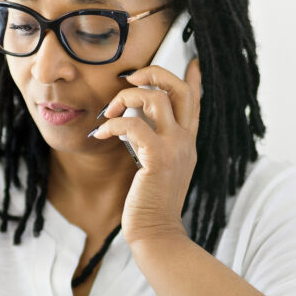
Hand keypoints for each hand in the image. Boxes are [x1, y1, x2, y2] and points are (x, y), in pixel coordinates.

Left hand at [92, 58, 200, 245]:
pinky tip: (100, 134)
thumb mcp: (159, 170)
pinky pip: (133, 125)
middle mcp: (185, 141)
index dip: (193, 78)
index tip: (191, 61)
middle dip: (153, 74)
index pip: (195, 101)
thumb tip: (138, 126)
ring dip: (126, 97)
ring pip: (156, 98)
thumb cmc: (151, 206)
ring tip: (109, 112)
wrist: (157, 234)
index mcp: (187, 143)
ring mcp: (174, 149)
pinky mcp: (157, 159)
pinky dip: (112, 124)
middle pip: (179, 89)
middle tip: (130, 79)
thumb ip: (155, 146)